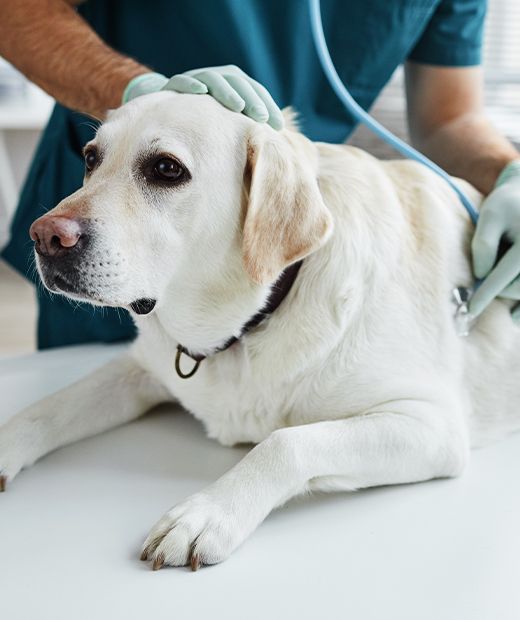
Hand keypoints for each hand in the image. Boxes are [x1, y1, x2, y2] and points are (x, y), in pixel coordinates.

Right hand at [123, 66, 283, 129]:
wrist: (162, 113)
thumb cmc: (201, 127)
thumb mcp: (224, 132)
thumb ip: (242, 137)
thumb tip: (269, 157)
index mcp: (231, 87)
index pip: (254, 90)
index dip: (267, 105)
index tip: (278, 127)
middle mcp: (215, 80)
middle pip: (237, 82)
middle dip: (252, 99)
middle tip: (262, 118)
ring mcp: (194, 80)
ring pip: (212, 79)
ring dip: (226, 91)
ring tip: (238, 106)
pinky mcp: (173, 85)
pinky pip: (181, 80)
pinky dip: (189, 84)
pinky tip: (198, 91)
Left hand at [469, 160, 519, 322]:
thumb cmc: (507, 205)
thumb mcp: (490, 215)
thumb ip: (484, 243)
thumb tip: (481, 275)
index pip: (503, 275)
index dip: (485, 294)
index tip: (471, 310)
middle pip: (517, 288)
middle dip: (499, 291)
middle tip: (485, 280)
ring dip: (512, 296)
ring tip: (499, 293)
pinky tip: (514, 318)